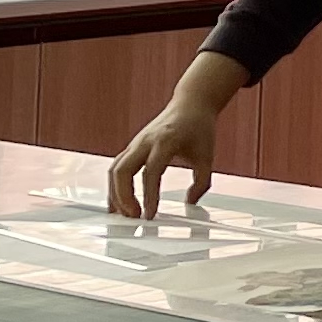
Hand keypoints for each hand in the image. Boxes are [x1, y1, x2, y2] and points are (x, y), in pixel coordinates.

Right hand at [107, 51, 247, 215]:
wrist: (191, 104)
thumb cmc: (199, 128)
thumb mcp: (207, 156)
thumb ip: (201, 182)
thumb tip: (190, 203)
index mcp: (165, 141)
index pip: (151, 172)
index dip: (148, 195)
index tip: (150, 215)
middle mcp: (145, 141)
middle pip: (122, 170)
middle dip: (124, 197)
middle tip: (134, 217)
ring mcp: (135, 143)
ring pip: (115, 170)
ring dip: (116, 194)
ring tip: (125, 215)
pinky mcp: (131, 147)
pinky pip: (116, 168)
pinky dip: (115, 187)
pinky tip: (119, 204)